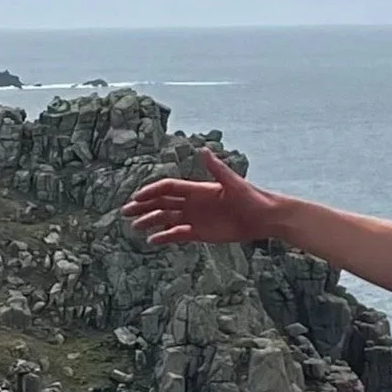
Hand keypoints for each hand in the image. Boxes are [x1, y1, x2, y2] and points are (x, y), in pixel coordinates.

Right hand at [121, 145, 274, 247]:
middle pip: (162, 203)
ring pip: (166, 219)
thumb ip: (217, 169)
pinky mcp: (201, 233)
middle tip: (125, 212)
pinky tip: (153, 241)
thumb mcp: (235, 183)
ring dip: (150, 222)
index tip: (136, 197)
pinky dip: (165, 237)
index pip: (168, 188)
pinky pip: (178, 234)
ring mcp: (195, 218)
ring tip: (135, 228)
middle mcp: (193, 202)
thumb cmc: (253, 198)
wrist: (266, 218)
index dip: (151, 191)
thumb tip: (203, 150)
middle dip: (143, 206)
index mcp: (198, 189)